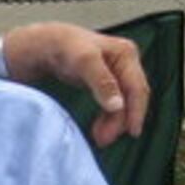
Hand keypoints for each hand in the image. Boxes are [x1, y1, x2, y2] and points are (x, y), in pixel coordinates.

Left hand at [2, 23, 149, 146]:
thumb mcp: (84, 62)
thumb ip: (102, 82)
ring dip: (114, 122)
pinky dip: (108, 118)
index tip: (132, 132)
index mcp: (126, 54)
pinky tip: (99, 129)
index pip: (137, 87)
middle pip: (131, 97)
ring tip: (100, 138)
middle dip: (121, 121)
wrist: (48, 44)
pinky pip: (114, 105)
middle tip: (104, 139)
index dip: (136, 111)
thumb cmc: (66, 47)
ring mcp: (117, 73)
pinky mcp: (107, 83)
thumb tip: (118, 106)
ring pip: (123, 103)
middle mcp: (125, 63)